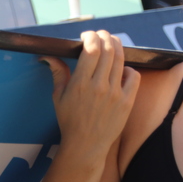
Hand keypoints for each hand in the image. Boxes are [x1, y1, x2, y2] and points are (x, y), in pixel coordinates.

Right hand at [42, 30, 139, 160]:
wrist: (86, 146)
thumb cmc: (69, 122)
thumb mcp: (58, 97)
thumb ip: (58, 73)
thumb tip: (49, 56)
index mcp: (80, 84)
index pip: (91, 50)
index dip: (91, 37)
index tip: (87, 35)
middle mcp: (99, 86)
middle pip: (108, 50)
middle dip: (105, 36)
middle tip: (101, 35)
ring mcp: (115, 94)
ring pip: (120, 59)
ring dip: (117, 46)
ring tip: (112, 42)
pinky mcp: (126, 102)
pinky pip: (133, 77)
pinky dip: (128, 68)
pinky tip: (121, 69)